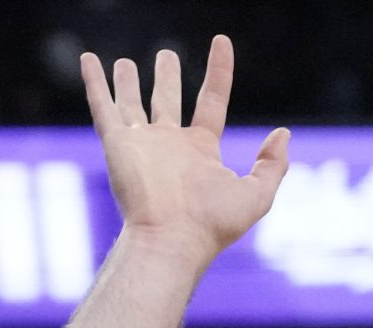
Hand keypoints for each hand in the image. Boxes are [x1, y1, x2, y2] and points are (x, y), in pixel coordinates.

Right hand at [80, 38, 288, 264]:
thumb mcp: (256, 194)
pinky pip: (102, 106)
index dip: (219, 70)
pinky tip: (89, 59)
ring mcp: (141, 143)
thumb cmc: (214, 223)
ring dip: (129, 82)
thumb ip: (272, 165)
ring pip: (133, 103)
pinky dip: (94, 82)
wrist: (172, 239)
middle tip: (166, 55)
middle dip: (166, 78)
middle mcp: (170, 145)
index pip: (211, 100)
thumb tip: (283, 134)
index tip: (221, 42)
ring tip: (127, 63)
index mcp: (201, 151)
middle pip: (168, 101)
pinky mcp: (116, 144)